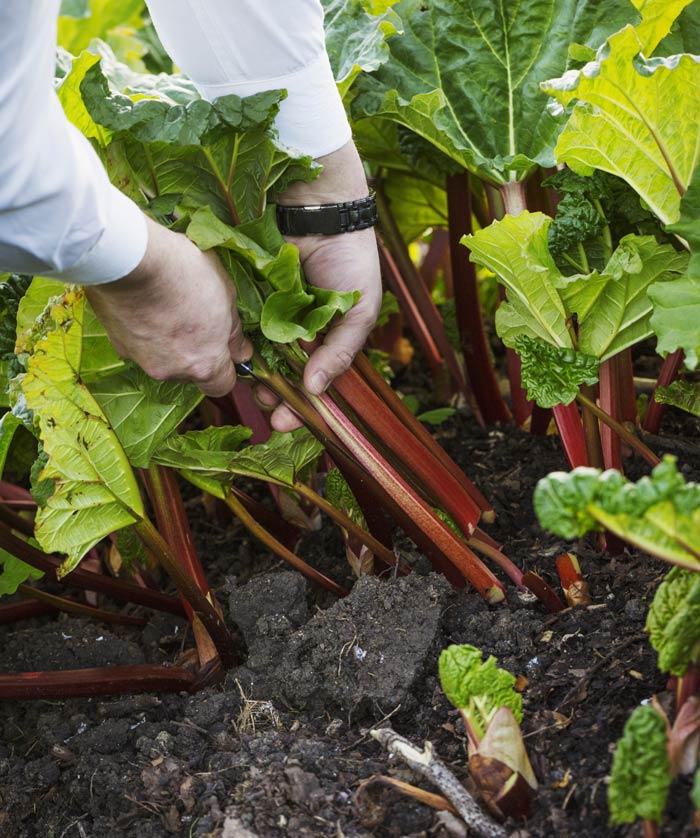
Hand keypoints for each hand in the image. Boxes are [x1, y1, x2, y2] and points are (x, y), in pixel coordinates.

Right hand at [85, 216, 251, 396]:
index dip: (225, 368)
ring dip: (167, 342)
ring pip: (162, 359)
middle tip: (194, 318)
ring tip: (167, 307)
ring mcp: (141, 360)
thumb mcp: (227, 296)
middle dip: (194, 351)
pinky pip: (138, 345)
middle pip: (189, 372)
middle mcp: (172, 371)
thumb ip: (234, 332)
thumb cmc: (185, 273)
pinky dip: (144, 332)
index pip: (221, 386)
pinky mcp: (117, 344)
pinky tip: (145, 306)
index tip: (224, 349)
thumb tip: (240, 351)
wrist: (131, 258)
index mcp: (204, 364)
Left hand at [260, 141, 381, 430]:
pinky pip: (245, 326)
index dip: (301, 405)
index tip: (286, 423)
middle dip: (275, 396)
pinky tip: (240, 359)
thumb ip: (341, 353)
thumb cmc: (350, 260)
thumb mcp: (359, 312)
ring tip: (251, 390)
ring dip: (257, 376)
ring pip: (262, 354)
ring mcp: (274, 314)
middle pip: (284, 374)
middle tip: (265, 410)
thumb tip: (315, 391)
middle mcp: (300, 330)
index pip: (314, 380)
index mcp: (328, 337)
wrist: (321, 212)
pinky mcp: (251, 297)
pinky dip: (243, 343)